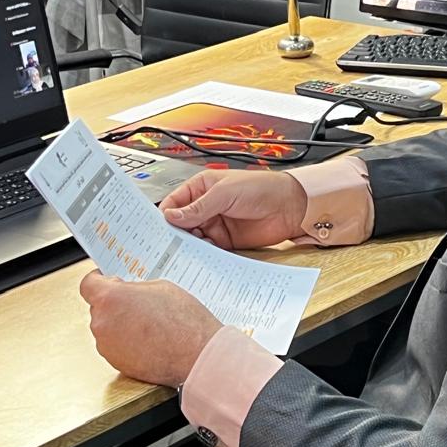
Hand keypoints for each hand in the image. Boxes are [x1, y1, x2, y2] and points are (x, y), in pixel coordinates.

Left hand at [79, 270, 222, 385]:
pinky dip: (127, 342)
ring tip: (148, 324)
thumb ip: (136, 288)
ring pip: (108, 328)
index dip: (98, 281)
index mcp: (110, 299)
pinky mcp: (116, 364)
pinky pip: (116, 346)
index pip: (88, 285)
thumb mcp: (161, 287)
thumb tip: (127, 293)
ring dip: (121, 324)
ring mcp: (107, 346)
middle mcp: (102, 323)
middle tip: (138, 303)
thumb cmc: (184, 323)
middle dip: (115, 304)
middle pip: (99, 307)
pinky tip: (148, 339)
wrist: (197, 356)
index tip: (104, 280)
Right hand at [160, 169, 307, 249]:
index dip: (165, 215)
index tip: (157, 229)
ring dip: (188, 246)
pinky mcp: (226, 241)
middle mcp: (206, 206)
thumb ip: (198, 207)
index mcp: (202, 187)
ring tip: (182, 254)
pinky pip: (209, 250)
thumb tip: (172, 216)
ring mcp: (216, 224)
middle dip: (174, 234)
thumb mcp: (224, 193)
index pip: (175, 202)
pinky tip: (199, 259)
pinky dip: (203, 255)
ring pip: (193, 238)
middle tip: (166, 246)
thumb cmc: (261, 188)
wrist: (289, 206)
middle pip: (181, 223)